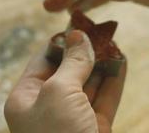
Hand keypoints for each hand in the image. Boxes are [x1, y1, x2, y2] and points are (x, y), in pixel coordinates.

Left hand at [4, 30, 126, 132]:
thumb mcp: (59, 92)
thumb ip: (71, 63)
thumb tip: (77, 36)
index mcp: (26, 98)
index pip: (44, 60)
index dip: (62, 42)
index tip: (80, 26)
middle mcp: (48, 107)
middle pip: (69, 71)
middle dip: (86, 52)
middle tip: (103, 32)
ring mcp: (72, 119)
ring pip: (89, 84)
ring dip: (102, 64)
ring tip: (115, 43)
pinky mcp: (95, 128)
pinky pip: (105, 99)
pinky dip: (114, 80)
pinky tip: (122, 62)